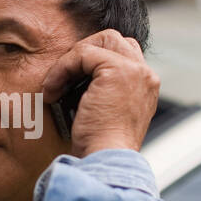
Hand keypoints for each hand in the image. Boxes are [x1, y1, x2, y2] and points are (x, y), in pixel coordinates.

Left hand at [41, 30, 159, 157]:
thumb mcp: (106, 115)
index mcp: (146, 87)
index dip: (94, 61)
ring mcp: (135, 71)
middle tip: (62, 80)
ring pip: (99, 42)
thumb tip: (75, 80)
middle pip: (113, 40)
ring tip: (56, 86)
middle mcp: (146, 75)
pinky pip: (83, 53)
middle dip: (83, 53)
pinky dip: (62, 69)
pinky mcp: (117, 70)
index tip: (71, 83)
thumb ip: (103, 93)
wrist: (106, 161)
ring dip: (71, 60)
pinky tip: (53, 91)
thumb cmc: (99, 148)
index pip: (123, 53)